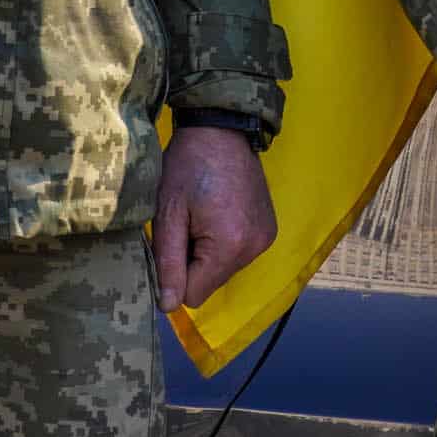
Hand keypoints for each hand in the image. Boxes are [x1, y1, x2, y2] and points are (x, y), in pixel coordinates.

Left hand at [153, 124, 275, 315]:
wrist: (222, 129)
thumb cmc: (186, 167)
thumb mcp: (167, 213)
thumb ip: (168, 263)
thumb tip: (168, 307)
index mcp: (229, 246)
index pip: (193, 294)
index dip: (176, 273)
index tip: (175, 238)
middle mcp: (255, 248)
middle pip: (210, 283)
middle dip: (193, 262)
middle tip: (187, 223)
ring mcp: (266, 239)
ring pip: (223, 270)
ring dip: (208, 252)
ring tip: (203, 215)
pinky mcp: (269, 230)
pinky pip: (238, 254)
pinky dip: (224, 242)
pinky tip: (219, 213)